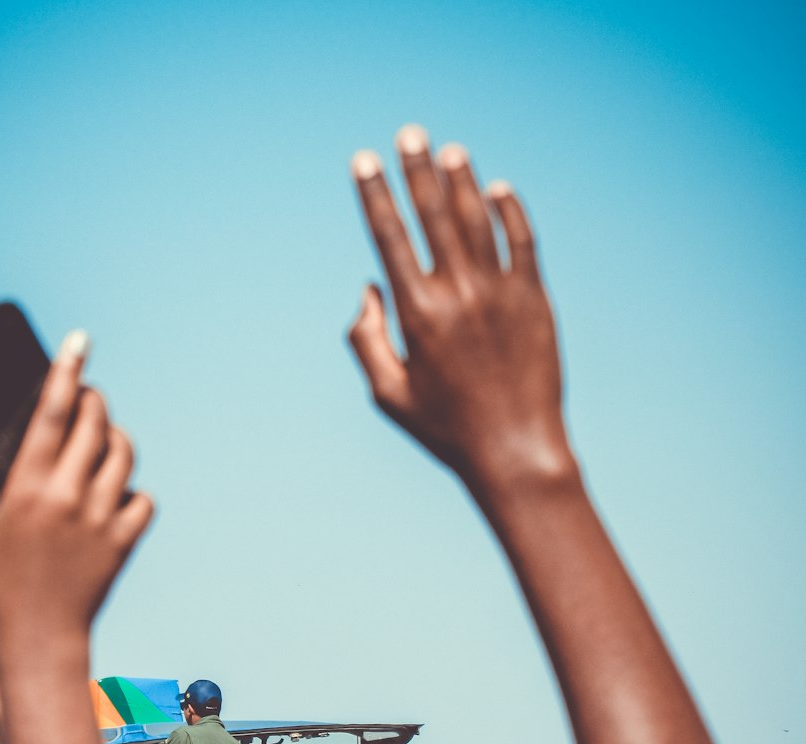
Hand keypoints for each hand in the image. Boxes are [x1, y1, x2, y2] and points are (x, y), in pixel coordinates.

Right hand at [0, 332, 153, 645]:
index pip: (53, 412)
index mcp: (27, 487)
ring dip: (116, 438)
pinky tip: (116, 493)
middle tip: (85, 397)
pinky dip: (133, 491)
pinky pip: (144, 499)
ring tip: (101, 439)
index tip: (79, 340)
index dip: (66, 370)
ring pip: (126, 455)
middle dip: (94, 400)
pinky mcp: (124, 543)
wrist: (39, 640)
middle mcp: (71, 497)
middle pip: (97, 423)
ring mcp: (103, 520)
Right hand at [348, 125, 573, 507]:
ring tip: (451, 151)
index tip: (365, 161)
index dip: (375, 195)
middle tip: (409, 134)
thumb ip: (366, 340)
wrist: (516, 452)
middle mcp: (458, 293)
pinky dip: (510, 212)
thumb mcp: (388, 395)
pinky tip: (499, 191)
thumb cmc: (447, 430)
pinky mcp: (535, 300)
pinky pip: (523, 242)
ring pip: (478, 220)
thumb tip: (369, 289)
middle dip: (417, 170)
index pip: (390, 238)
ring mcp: (501, 293)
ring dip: (463, 181)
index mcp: (417, 315)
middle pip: (434, 214)